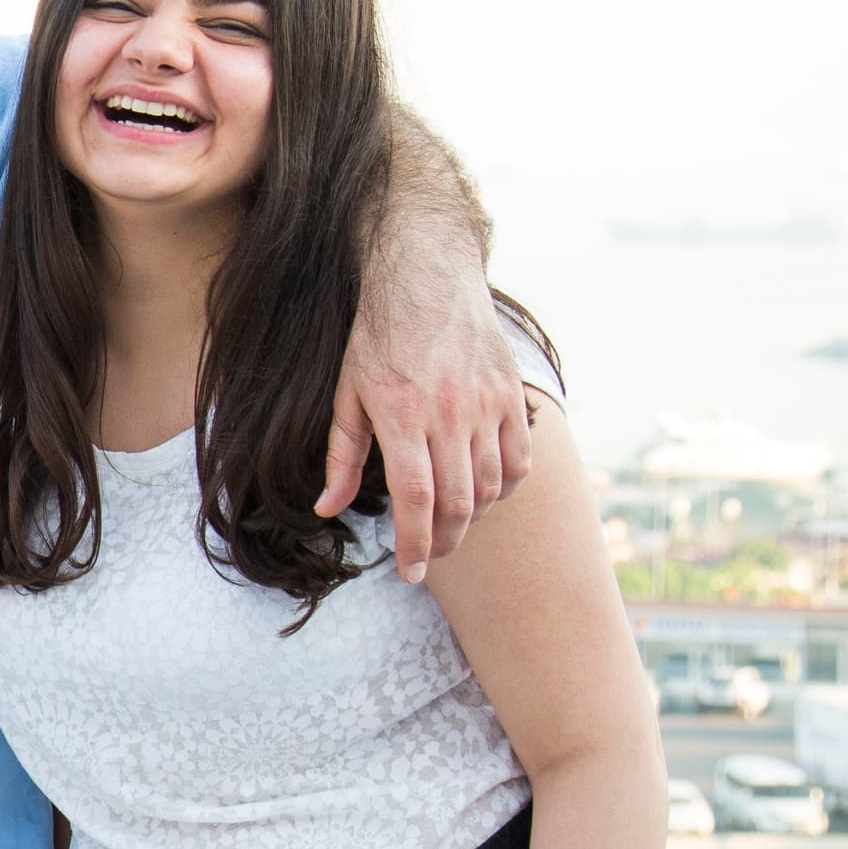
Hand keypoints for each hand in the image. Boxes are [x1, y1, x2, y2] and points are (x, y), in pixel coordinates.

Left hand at [322, 278, 526, 582]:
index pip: (415, 498)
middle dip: (442, 541)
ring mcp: (486, 403)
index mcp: (400, 415)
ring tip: (450, 525)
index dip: (414, 544)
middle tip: (428, 556)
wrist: (428, 276)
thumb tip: (328, 509)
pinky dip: (506, 488)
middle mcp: (448, 412)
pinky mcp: (510, 394)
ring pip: (490, 486)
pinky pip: (519, 459)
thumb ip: (342, 456)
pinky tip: (485, 494)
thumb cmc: (378, 337)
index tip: (410, 572)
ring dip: (472, 518)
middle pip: (457, 502)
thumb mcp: (347, 394)